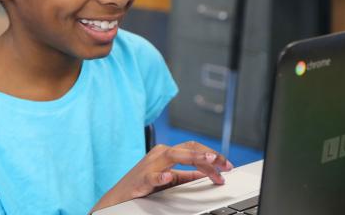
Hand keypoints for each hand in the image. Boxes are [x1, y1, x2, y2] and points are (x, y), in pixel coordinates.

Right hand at [91, 141, 233, 211]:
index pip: (194, 149)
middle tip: (225, 165)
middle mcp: (160, 154)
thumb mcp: (169, 178)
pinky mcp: (141, 179)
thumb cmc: (142, 186)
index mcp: (167, 153)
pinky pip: (152, 176)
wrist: (117, 197)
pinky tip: (168, 177)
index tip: (226, 167)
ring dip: (194, 157)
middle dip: (209, 155)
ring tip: (209, 160)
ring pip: (174, 155)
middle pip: (188, 147)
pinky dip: (160, 176)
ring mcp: (150, 165)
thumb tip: (206, 173)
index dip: (212, 156)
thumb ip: (186, 175)